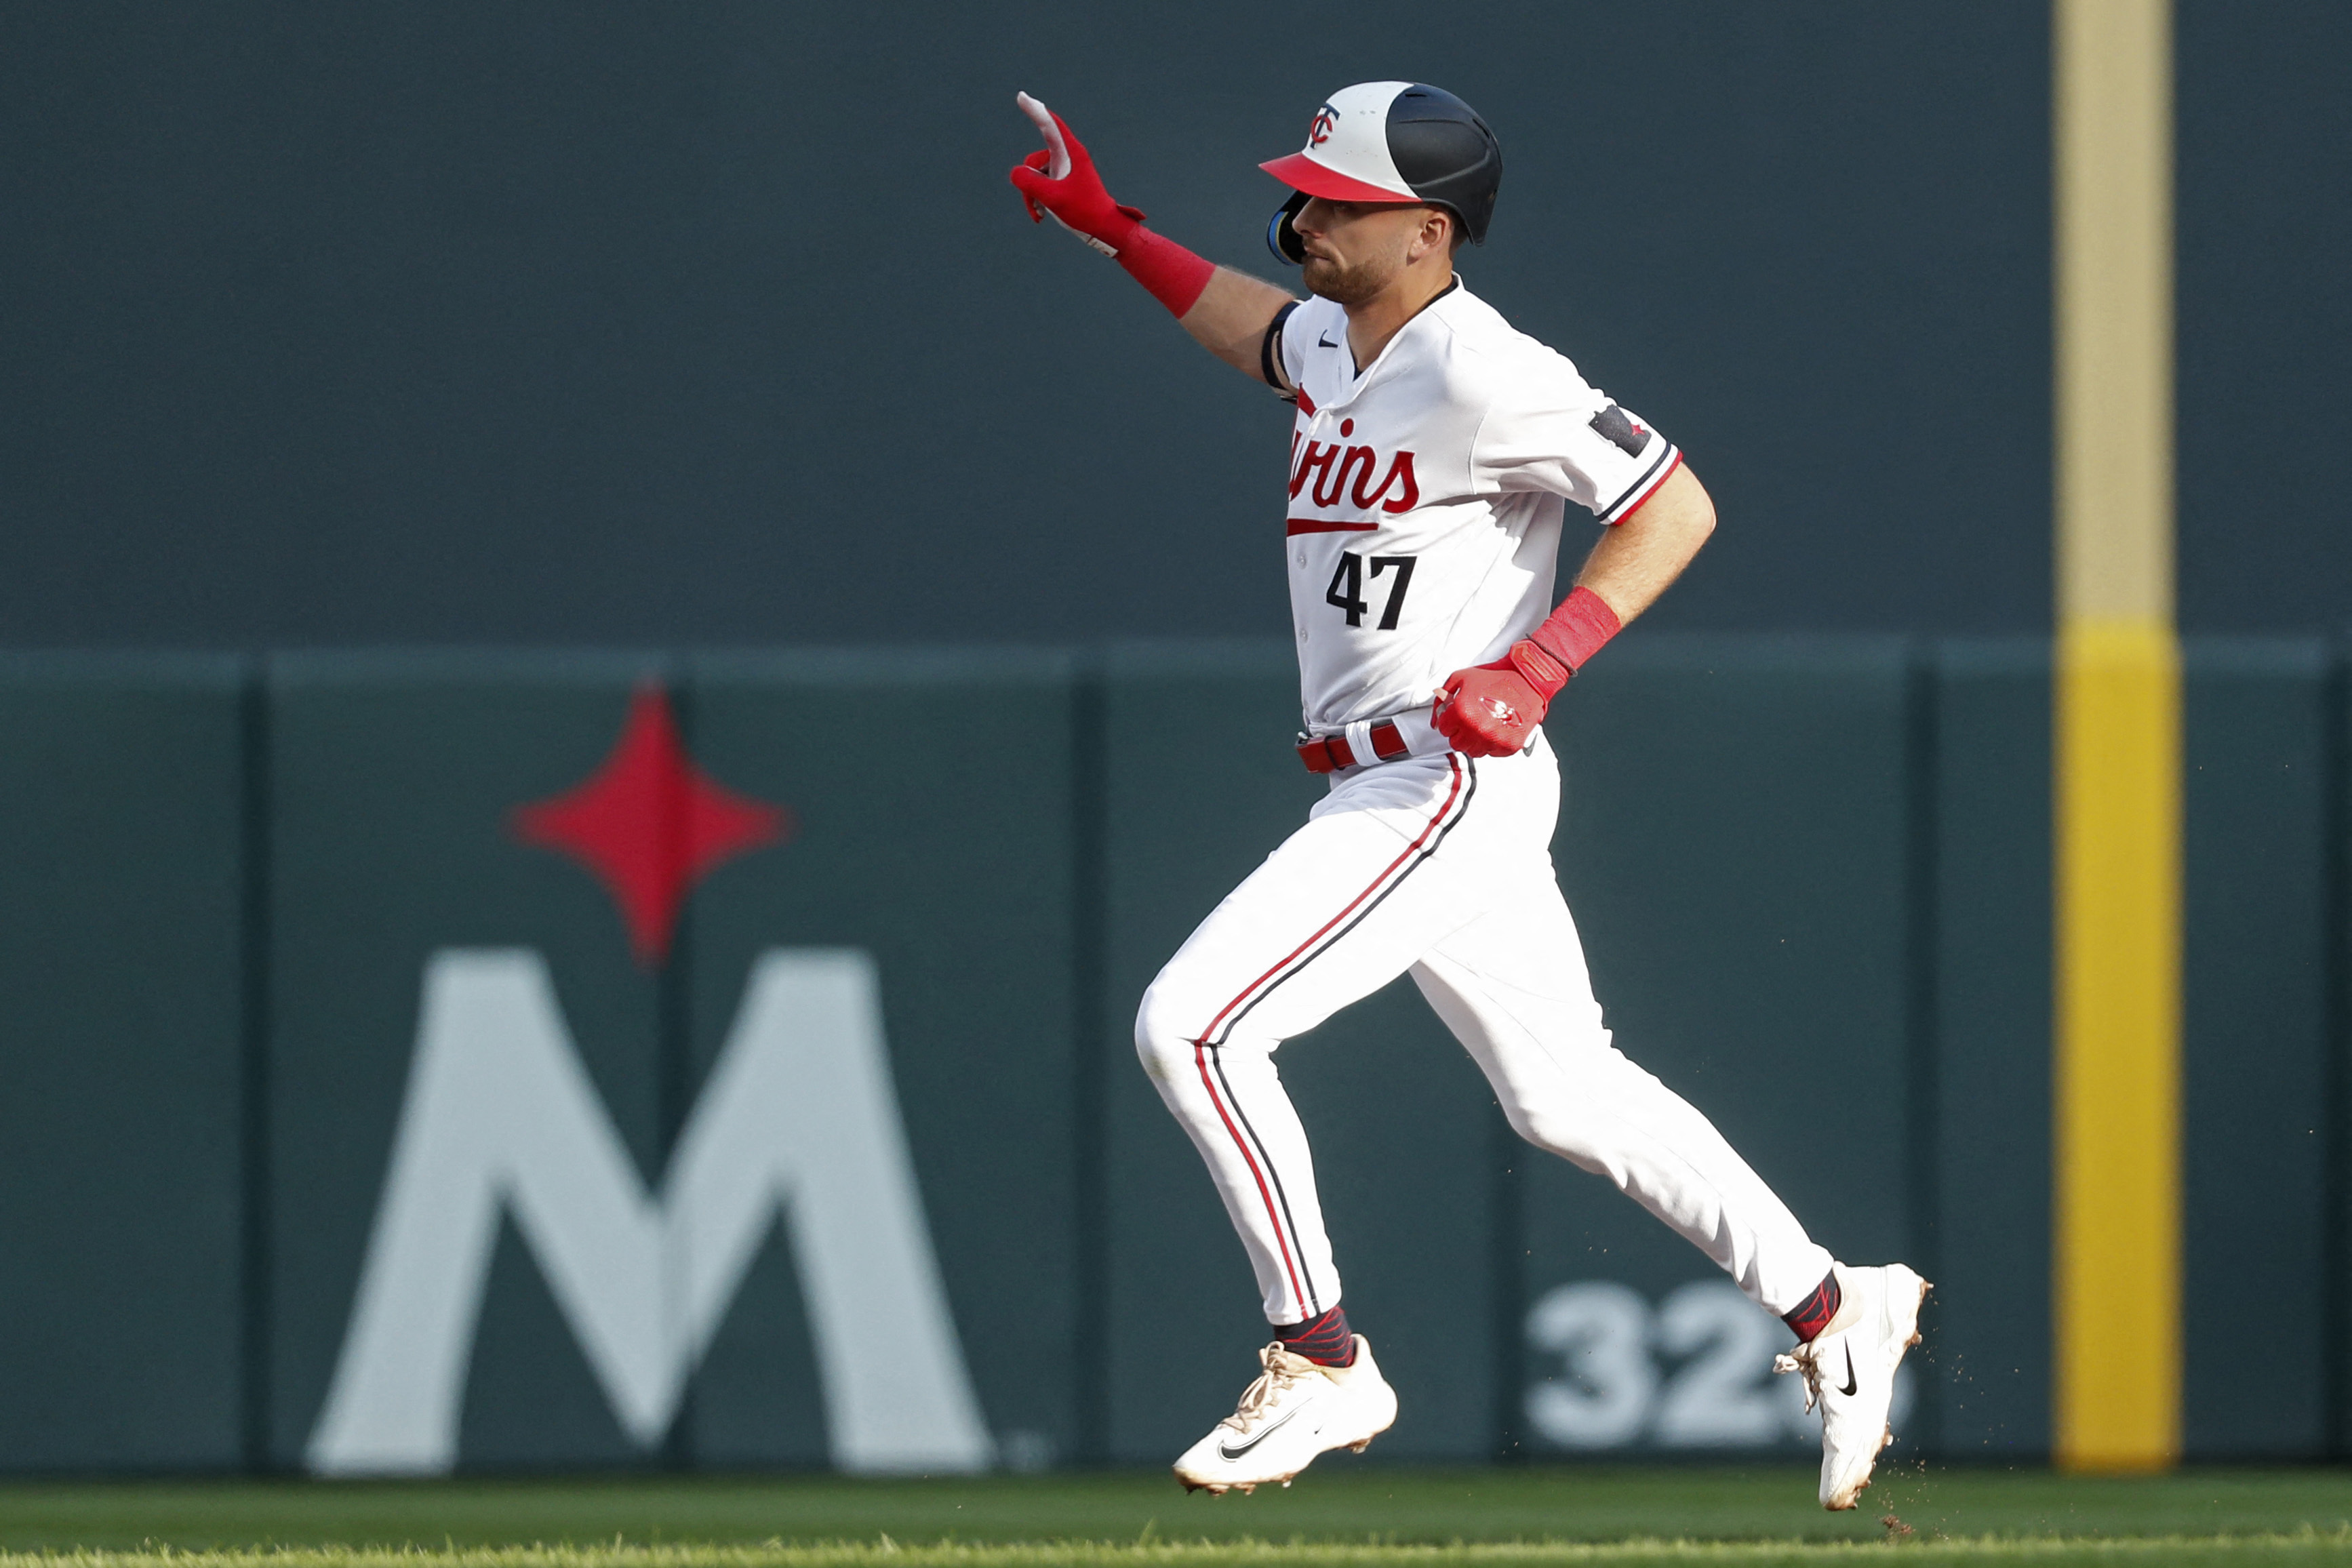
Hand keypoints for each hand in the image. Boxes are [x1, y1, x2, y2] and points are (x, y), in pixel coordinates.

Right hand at [1009, 93, 1145, 255]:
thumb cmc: (1084, 211)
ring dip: (1032, 196)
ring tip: (1041, 214)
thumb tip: (1016, 173)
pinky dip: (1037, 199)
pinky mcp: (1061, 181)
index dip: (1035, 110)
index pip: (1050, 125)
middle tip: (1038, 205)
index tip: (1022, 96)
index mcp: (1071, 153)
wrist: (1103, 228)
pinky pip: (1039, 184)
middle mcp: (1066, 157)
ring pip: (1033, 175)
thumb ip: (1029, 182)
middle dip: (1029, 183)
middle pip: (1033, 160)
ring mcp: (1063, 169)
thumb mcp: (1053, 197)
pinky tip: (1041, 215)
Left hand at [1432, 640, 1570, 756]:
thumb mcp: (1460, 678)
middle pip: (1457, 744)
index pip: (1444, 729)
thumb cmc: (1494, 677)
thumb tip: (1434, 722)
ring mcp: (1494, 739)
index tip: (1458, 715)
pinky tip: (1498, 728)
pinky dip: (1493, 743)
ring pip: (1474, 752)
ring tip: (1485, 724)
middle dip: (1460, 733)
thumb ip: (1441, 699)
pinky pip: (1492, 753)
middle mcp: (1477, 729)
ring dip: (1476, 740)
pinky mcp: (1509, 745)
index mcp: (1462, 712)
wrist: (1527, 678)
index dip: (1450, 721)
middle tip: (1471, 720)